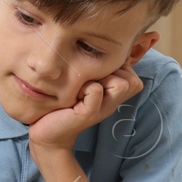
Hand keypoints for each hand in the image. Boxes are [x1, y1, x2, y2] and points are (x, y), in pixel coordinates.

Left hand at [27, 60, 143, 153]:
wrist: (48, 134)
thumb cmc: (64, 104)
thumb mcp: (83, 84)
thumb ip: (96, 71)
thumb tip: (103, 48)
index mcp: (113, 95)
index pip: (133, 73)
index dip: (116, 67)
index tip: (95, 74)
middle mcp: (112, 103)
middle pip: (131, 79)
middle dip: (112, 72)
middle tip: (88, 79)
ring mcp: (102, 110)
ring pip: (121, 83)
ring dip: (102, 78)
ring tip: (83, 85)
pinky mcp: (88, 115)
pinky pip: (96, 90)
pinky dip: (85, 87)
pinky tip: (74, 94)